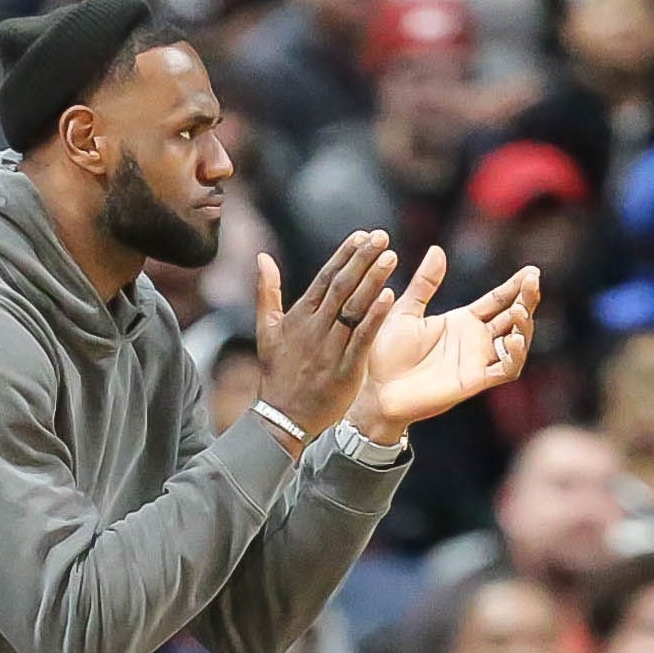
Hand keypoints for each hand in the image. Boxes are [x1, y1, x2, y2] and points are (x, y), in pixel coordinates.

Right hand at [252, 231, 400, 449]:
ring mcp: (330, 348)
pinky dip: (375, 318)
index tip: (363, 235)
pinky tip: (390, 297)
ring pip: (353, 308)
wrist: (282, 417)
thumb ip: (267, 291)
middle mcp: (315, 328)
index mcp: (299, 317)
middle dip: (362, 260)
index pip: (325, 278)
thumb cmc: (277, 373)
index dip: (345, 255)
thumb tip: (263, 257)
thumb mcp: (266, 330)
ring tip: (390, 258)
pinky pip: (361, 339)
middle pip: (341, 286)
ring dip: (372, 281)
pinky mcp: (344, 369)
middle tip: (382, 237)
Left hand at [351, 247, 537, 436]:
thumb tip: (437, 250)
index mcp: (461, 322)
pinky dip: (514, 356)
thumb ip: (424, 284)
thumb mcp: (405, 311)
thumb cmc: (385, 353)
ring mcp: (477, 361)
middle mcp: (474, 341)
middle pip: (513, 318)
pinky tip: (514, 339)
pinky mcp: (474, 381)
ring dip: (525, 326)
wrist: (376, 389)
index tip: (530, 271)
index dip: (515, 286)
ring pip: (516, 344)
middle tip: (533, 281)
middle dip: (527, 300)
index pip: (497, 301)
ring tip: (522, 309)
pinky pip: (505, 370)